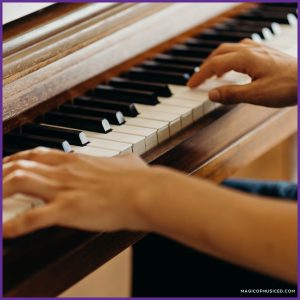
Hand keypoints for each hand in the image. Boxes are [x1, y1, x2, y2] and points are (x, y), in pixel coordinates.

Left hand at [3, 147, 155, 237]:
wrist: (146, 191)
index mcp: (77, 160)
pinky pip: (33, 217)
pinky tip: (5, 231)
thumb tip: (127, 158)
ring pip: (18, 181)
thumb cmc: (138, 178)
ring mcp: (64, 189)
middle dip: (2, 170)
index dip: (18, 158)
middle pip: (21, 164)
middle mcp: (65, 171)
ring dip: (0, 190)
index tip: (9, 163)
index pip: (38, 153)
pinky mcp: (68, 209)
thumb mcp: (128, 161)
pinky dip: (15, 225)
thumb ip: (122, 159)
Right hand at [187, 39, 296, 106]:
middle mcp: (250, 50)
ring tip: (212, 73)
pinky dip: (230, 58)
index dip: (200, 75)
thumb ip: (232, 94)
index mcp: (245, 59)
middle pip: (219, 53)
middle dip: (205, 66)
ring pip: (230, 49)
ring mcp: (259, 49)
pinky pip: (241, 50)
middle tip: (198, 79)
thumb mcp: (256, 95)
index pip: (214, 65)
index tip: (190, 85)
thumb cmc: (288, 86)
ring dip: (217, 60)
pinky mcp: (266, 53)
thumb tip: (211, 94)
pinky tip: (234, 66)